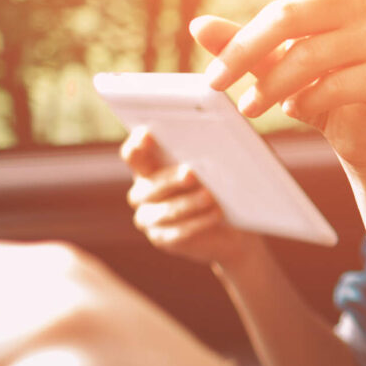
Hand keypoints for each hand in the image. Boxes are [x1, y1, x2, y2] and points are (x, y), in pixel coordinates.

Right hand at [121, 127, 260, 267]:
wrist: (231, 231)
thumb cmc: (222, 189)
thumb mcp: (216, 168)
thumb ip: (211, 149)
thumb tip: (223, 126)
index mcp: (149, 168)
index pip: (134, 154)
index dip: (138, 144)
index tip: (148, 134)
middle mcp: (142, 193)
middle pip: (150, 184)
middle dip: (171, 178)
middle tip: (191, 173)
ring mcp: (149, 218)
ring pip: (164, 210)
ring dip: (188, 203)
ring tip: (210, 196)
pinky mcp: (163, 239)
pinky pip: (178, 232)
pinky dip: (198, 223)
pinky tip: (215, 215)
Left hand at [194, 0, 365, 171]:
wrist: (361, 134)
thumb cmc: (317, 91)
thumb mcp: (271, 65)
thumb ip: (240, 45)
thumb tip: (197, 26)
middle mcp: (359, 5)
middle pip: (287, 17)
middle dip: (242, 52)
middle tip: (215, 82)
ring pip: (308, 57)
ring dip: (270, 86)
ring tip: (252, 106)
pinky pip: (335, 85)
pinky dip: (306, 102)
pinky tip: (298, 108)